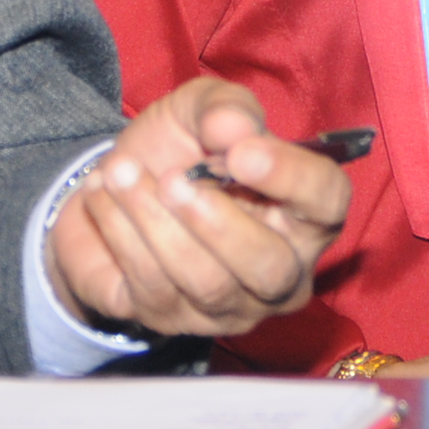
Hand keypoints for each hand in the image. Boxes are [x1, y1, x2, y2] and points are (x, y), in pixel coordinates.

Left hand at [47, 79, 348, 338]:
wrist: (113, 182)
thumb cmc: (179, 147)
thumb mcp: (200, 108)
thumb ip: (223, 108)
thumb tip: (233, 127)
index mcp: (304, 212)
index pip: (325, 203)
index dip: (290, 178)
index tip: (242, 152)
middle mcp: (280, 273)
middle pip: (270, 268)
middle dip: (215, 221)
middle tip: (171, 178)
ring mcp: (228, 307)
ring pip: (206, 283)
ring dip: (155, 221)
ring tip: (120, 171)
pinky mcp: (171, 321)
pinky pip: (153, 289)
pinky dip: (121, 233)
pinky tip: (103, 194)